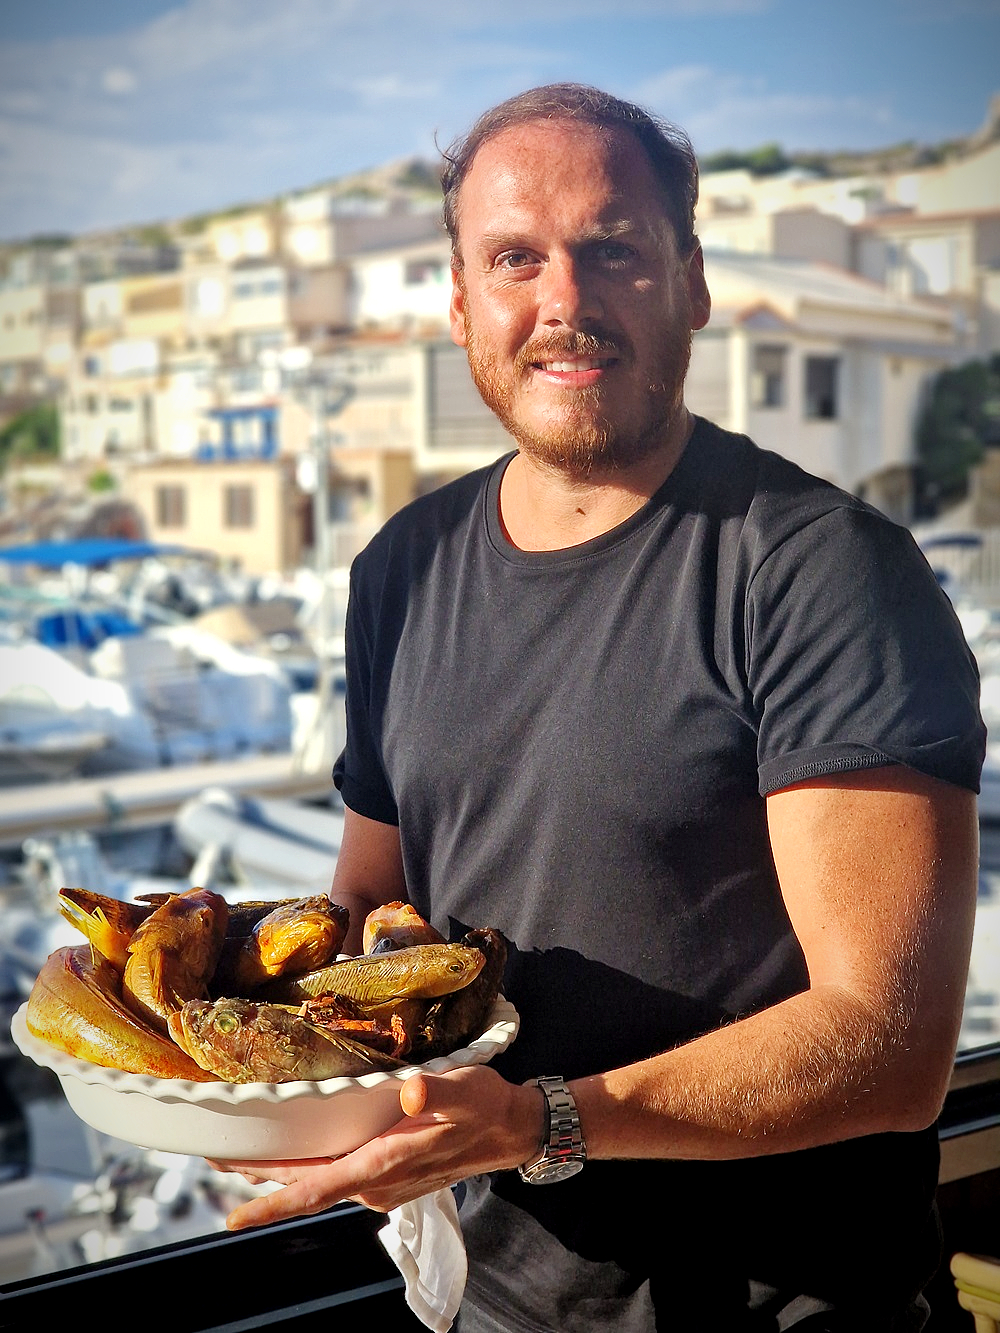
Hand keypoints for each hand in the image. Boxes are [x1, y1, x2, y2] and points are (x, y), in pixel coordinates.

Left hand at [209, 1064, 543, 1230]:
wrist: (513, 1127)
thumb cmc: (486, 1106)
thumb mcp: (464, 1090)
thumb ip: (434, 1091)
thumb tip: (407, 1092)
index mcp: (386, 1164)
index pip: (318, 1191)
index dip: (273, 1203)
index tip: (233, 1215)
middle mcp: (378, 1182)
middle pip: (307, 1188)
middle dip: (259, 1179)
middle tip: (214, 1160)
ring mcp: (383, 1183)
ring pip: (319, 1183)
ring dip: (281, 1174)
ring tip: (243, 1155)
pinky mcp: (390, 1173)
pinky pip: (337, 1176)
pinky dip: (308, 1168)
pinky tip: (298, 1150)